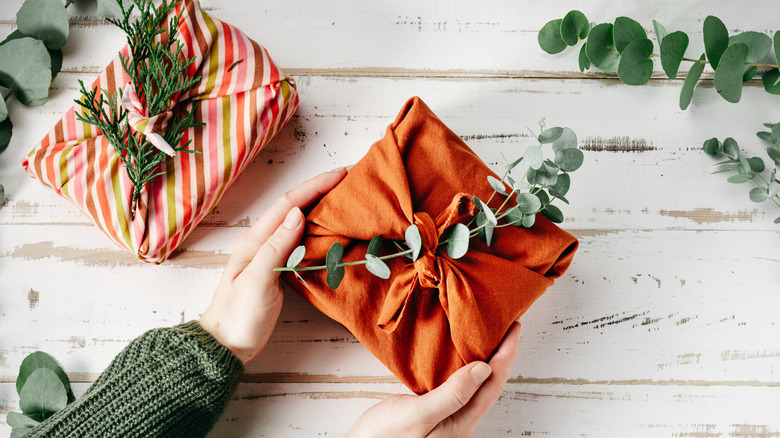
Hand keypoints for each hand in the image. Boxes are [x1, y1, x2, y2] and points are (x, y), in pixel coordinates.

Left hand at [199, 168, 347, 363]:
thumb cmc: (238, 316)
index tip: (341, 174)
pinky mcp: (278, 268)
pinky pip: (301, 240)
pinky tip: (331, 230)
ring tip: (346, 199)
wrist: (226, 345)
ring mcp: (269, 254)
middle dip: (321, 189)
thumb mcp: (257, 282)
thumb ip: (275, 247)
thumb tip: (298, 214)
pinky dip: (318, 229)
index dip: (315, 186)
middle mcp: (262, 242)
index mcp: (255, 240)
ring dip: (321, 207)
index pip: (289, 204)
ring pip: (299, 221)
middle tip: (350, 181)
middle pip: (295, 206)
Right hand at [347, 323, 521, 437]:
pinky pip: (455, 386)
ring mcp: (445, 418)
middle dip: (500, 355)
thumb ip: (451, 395)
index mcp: (460, 424)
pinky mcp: (431, 413)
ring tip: (484, 335)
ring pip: (472, 385)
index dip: (506, 355)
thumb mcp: (417, 416)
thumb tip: (483, 368)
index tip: (513, 328)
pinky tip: (454, 356)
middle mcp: (458, 422)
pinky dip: (460, 367)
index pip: (493, 384)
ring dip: (482, 359)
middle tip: (504, 325)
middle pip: (489, 385)